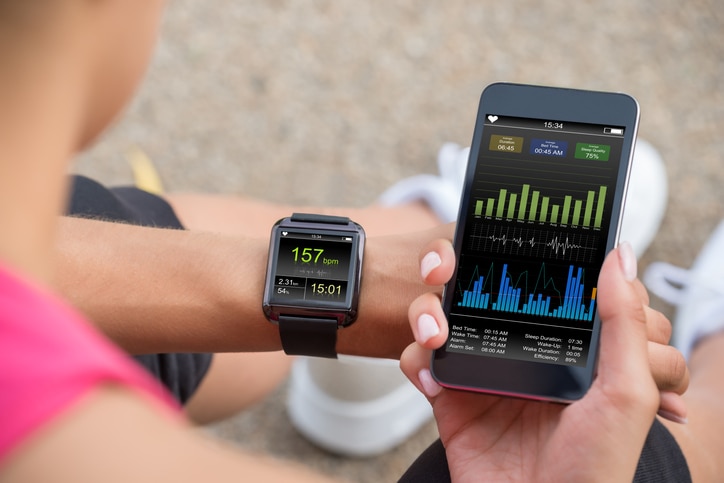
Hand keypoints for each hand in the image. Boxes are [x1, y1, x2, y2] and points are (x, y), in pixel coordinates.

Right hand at [400, 241, 680, 480]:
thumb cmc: (594, 470)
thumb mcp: (627, 392)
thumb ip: (624, 322)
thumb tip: (619, 255)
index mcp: (564, 344)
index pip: (537, 282)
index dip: (515, 255)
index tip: (494, 233)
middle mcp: (521, 352)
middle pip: (478, 291)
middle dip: (453, 273)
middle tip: (443, 269)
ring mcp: (481, 372)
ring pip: (442, 317)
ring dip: (426, 314)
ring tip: (434, 335)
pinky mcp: (450, 397)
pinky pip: (420, 362)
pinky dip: (415, 361)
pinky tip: (430, 378)